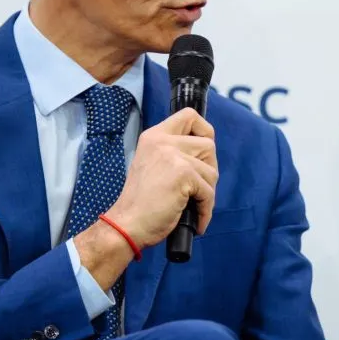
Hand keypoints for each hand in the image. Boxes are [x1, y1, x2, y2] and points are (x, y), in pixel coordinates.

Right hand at [105, 107, 217, 247]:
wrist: (126, 224)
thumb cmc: (140, 203)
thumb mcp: (152, 165)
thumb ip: (173, 153)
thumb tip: (205, 154)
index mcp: (154, 136)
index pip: (189, 115)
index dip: (204, 131)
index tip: (202, 153)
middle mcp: (162, 141)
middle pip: (208, 144)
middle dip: (209, 168)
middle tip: (198, 188)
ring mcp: (173, 156)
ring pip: (212, 171)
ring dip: (207, 192)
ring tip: (192, 206)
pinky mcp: (183, 174)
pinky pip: (208, 192)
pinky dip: (206, 210)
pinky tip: (197, 220)